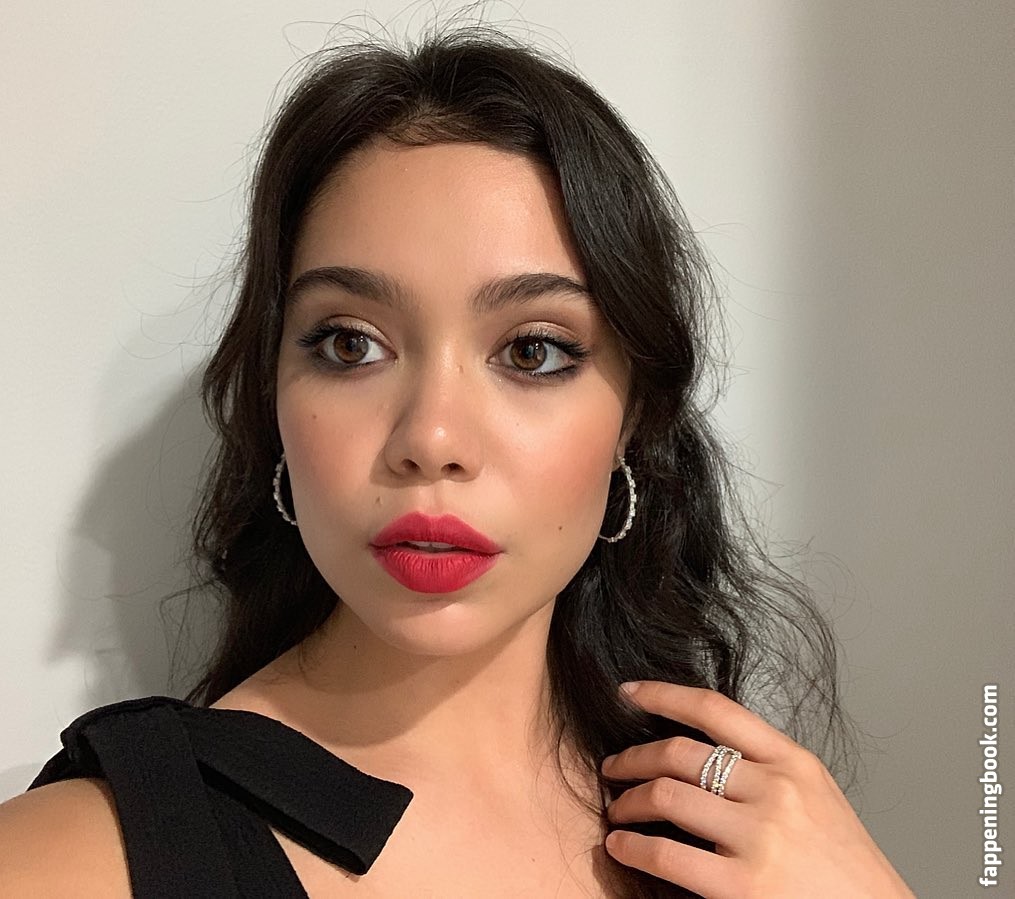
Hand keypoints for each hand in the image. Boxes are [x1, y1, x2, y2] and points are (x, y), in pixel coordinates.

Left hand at [601, 681, 913, 897]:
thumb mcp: (817, 798)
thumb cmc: (846, 870)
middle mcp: (776, 791)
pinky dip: (632, 847)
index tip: (630, 693)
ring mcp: (759, 838)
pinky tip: (621, 847)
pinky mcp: (741, 888)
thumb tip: (701, 751)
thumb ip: (768, 770)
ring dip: (628, 801)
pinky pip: (665, 855)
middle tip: (614, 766)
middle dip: (633, 756)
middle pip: (679, 751)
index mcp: (794, 763)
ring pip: (665, 795)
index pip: (715, 709)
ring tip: (617, 809)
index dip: (663, 694)